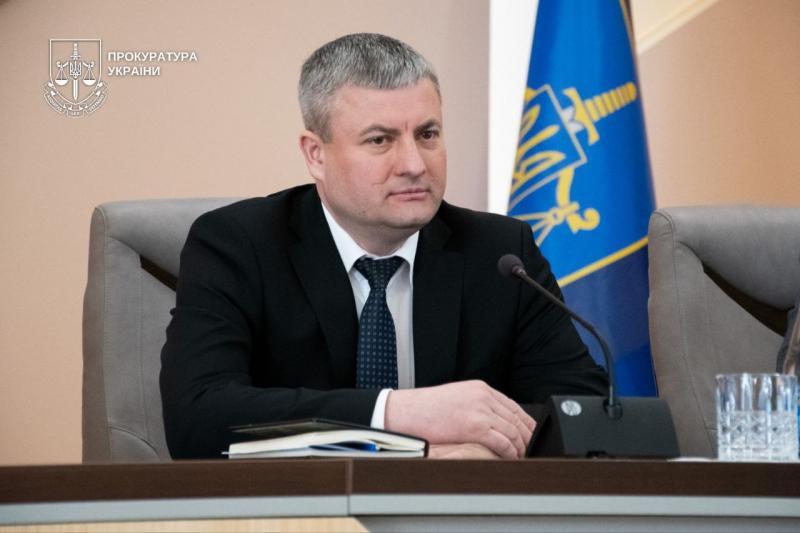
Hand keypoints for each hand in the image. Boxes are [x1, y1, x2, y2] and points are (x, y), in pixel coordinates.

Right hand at [384, 380, 535, 458]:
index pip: (514, 406)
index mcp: (481, 389)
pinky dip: (510, 452)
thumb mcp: (457, 397)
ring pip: (513, 431)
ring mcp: (481, 411)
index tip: (530, 434)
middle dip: (527, 436)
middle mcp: (484, 397)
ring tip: (520, 456)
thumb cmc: (427, 408)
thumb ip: (477, 404)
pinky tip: (510, 458)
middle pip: (517, 419)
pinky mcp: (475, 427)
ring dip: (520, 447)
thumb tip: (492, 421)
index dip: (526, 423)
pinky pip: (502, 442)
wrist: (407, 411)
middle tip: (530, 448)